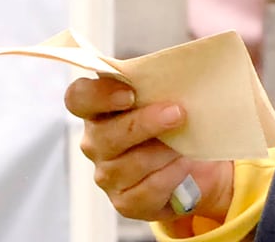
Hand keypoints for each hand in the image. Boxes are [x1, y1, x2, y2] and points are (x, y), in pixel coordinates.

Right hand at [65, 76, 233, 231]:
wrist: (196, 160)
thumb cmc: (174, 117)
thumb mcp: (166, 94)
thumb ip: (159, 82)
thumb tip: (179, 72)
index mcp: (99, 107)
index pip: (78, 97)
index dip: (98, 95)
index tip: (130, 93)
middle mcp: (95, 141)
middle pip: (105, 135)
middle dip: (144, 124)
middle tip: (178, 113)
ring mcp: (107, 175)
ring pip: (129, 165)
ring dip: (163, 152)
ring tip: (187, 143)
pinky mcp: (125, 201)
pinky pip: (146, 190)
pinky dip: (170, 176)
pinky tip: (184, 165)